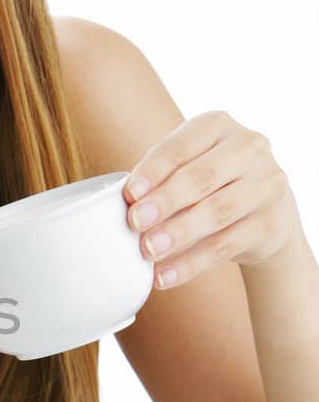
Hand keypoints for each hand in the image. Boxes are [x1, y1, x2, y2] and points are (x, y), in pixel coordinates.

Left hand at [123, 110, 301, 287]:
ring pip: (218, 211)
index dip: (154, 169)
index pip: (182, 145)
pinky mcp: (273, 222)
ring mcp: (267, 184)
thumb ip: (160, 180)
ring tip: (148, 251)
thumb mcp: (188, 169)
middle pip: (203, 176)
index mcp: (219, 126)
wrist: (267, 214)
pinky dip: (192, 263)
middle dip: (165, 200)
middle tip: (135, 222)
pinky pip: (227, 245)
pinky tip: (166, 275)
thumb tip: (127, 206)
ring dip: (178, 233)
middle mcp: (249, 148)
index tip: (130, 194)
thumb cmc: (212, 185)